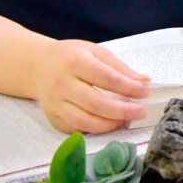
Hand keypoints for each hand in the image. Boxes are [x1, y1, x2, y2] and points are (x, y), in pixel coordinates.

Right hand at [33, 40, 150, 133]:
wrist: (38, 65)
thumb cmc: (70, 56)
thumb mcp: (95, 52)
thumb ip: (120, 68)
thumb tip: (144, 82)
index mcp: (75, 62)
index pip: (106, 78)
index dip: (128, 87)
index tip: (145, 92)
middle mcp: (62, 84)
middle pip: (95, 103)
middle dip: (122, 111)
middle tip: (141, 112)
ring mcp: (55, 103)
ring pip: (84, 121)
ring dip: (109, 125)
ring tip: (126, 120)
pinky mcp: (53, 118)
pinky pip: (75, 129)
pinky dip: (94, 130)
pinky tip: (108, 125)